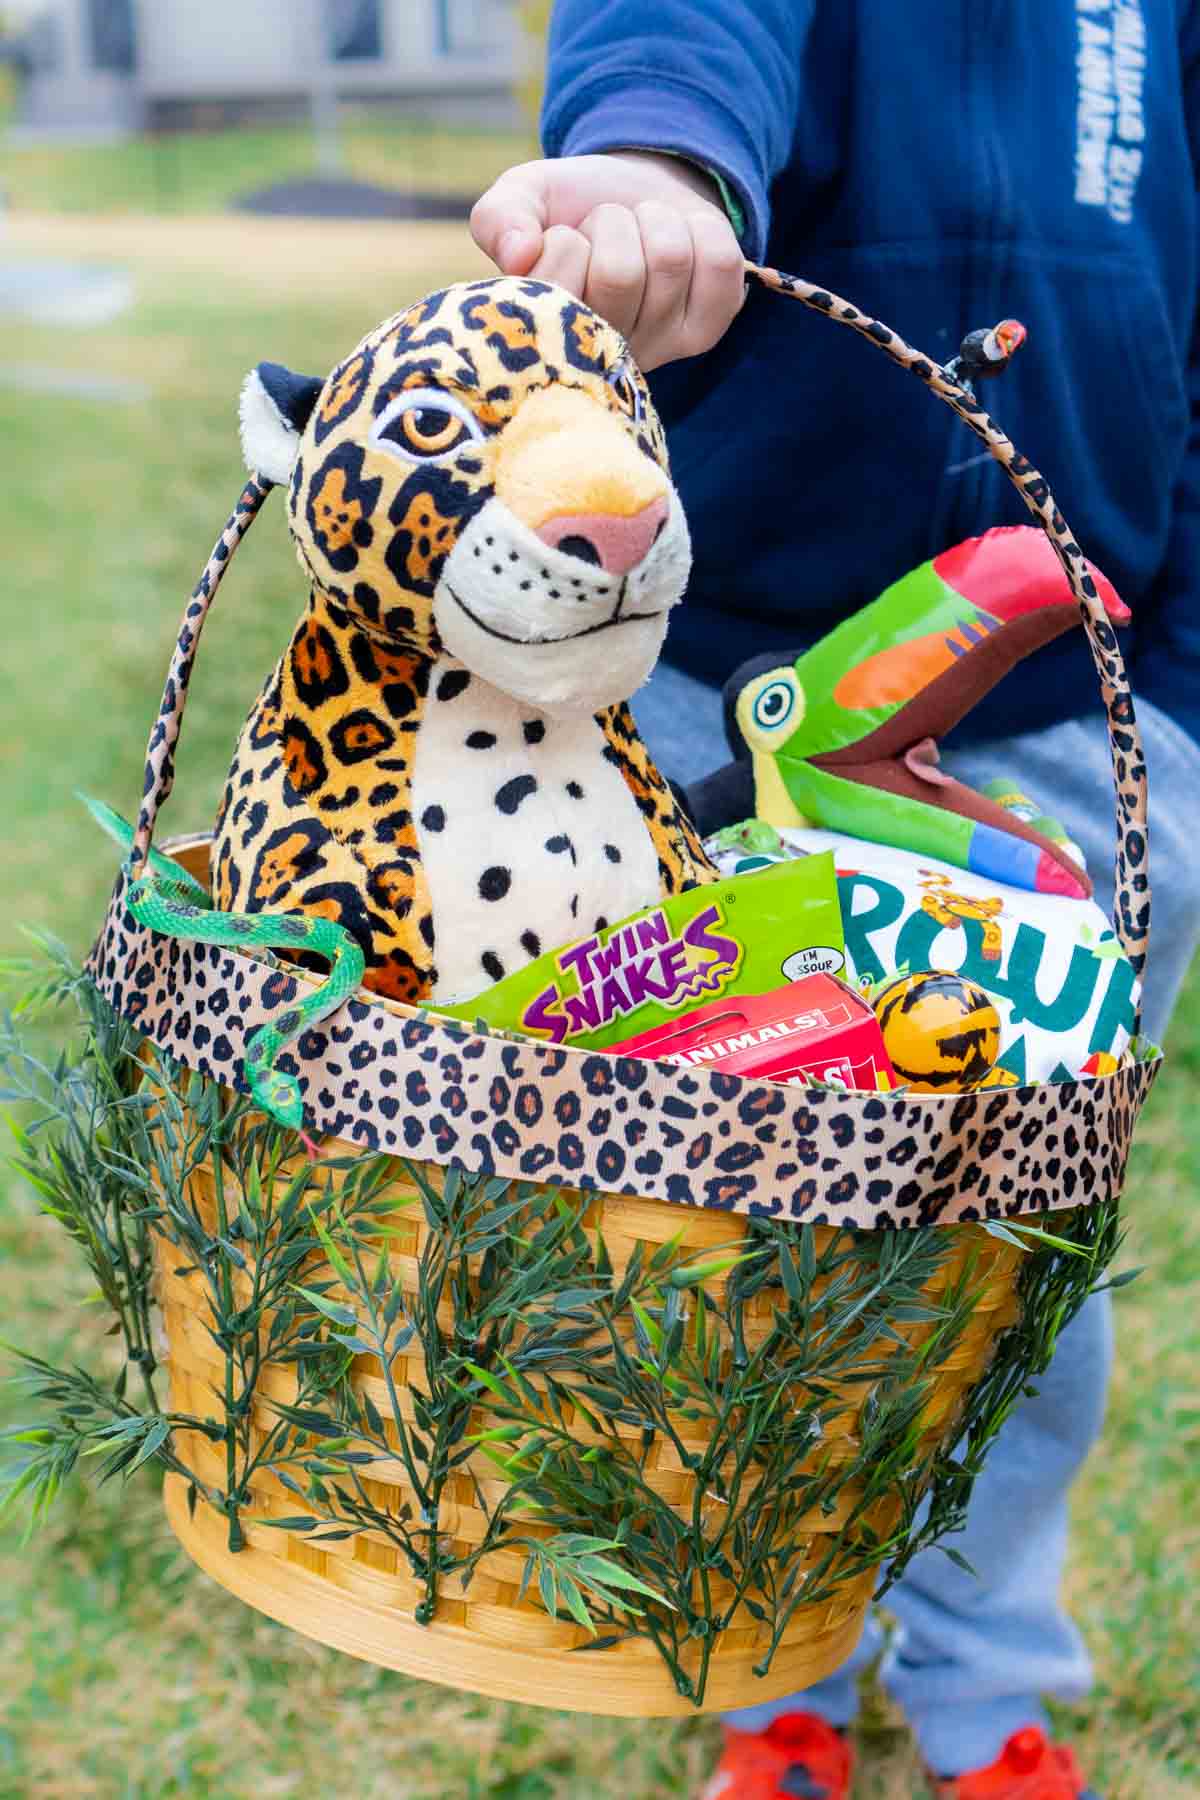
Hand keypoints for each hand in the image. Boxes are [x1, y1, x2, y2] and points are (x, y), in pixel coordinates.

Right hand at [470, 151, 745, 369]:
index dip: (563, 242)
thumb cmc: (568, 208)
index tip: (563, 243)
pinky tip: (682, 242)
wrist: (633, 192)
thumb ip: (500, 218)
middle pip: (619, 274)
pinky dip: (702, 227)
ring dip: (655, 221)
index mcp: (549, 339)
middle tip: (607, 234)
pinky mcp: (709, 327)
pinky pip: (718, 260)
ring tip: (641, 235)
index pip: (556, 286)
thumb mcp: (522, 199)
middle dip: (613, 225)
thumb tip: (519, 255)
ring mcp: (661, 348)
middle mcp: (604, 357)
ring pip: (670, 259)